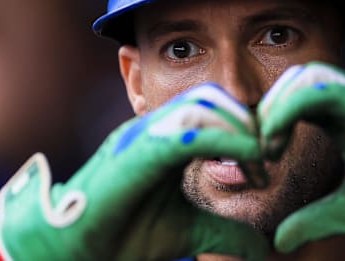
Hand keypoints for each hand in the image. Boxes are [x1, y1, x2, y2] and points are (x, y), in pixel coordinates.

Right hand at [0, 83, 268, 260]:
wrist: (74, 254)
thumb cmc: (124, 237)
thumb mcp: (189, 230)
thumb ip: (224, 230)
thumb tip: (263, 245)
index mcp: (165, 139)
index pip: (213, 109)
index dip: (247, 127)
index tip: (269, 161)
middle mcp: (153, 128)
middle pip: (212, 98)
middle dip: (248, 121)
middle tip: (270, 157)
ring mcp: (142, 135)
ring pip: (201, 105)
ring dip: (240, 128)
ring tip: (261, 160)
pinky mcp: (135, 152)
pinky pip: (185, 131)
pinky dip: (223, 140)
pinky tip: (247, 158)